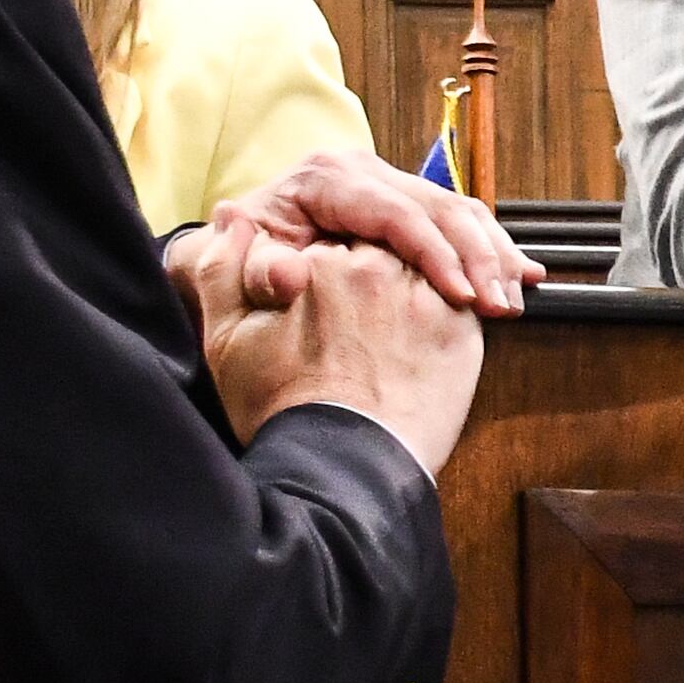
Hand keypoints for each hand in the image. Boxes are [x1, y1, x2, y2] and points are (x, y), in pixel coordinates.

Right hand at [186, 232, 485, 472]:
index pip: (330, 241)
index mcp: (316, 260)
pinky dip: (446, 316)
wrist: (341, 467)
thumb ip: (224, 268)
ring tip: (387, 348)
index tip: (321, 310)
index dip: (326, 274)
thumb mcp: (227, 339)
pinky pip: (459, 300)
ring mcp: (421, 294)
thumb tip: (233, 216)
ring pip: (422, 272)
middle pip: (379, 250)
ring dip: (412, 296)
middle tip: (358, 334)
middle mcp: (372, 266)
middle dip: (372, 279)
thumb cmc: (281, 410)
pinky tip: (420, 353)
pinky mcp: (459, 326)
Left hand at [205, 146, 531, 315]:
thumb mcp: (230, 274)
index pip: (397, 214)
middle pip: (439, 207)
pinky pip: (459, 220)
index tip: (461, 298)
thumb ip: (250, 273)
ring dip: (493, 254)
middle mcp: (360, 172)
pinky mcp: (404, 205)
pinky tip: (520, 276)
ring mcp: (385, 186)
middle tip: (500, 305)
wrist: (236, 261)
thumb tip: (287, 273)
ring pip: (458, 211)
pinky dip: (491, 248)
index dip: (436, 256)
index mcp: (325, 178)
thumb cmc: (237, 271)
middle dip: (478, 257)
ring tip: (513, 299)